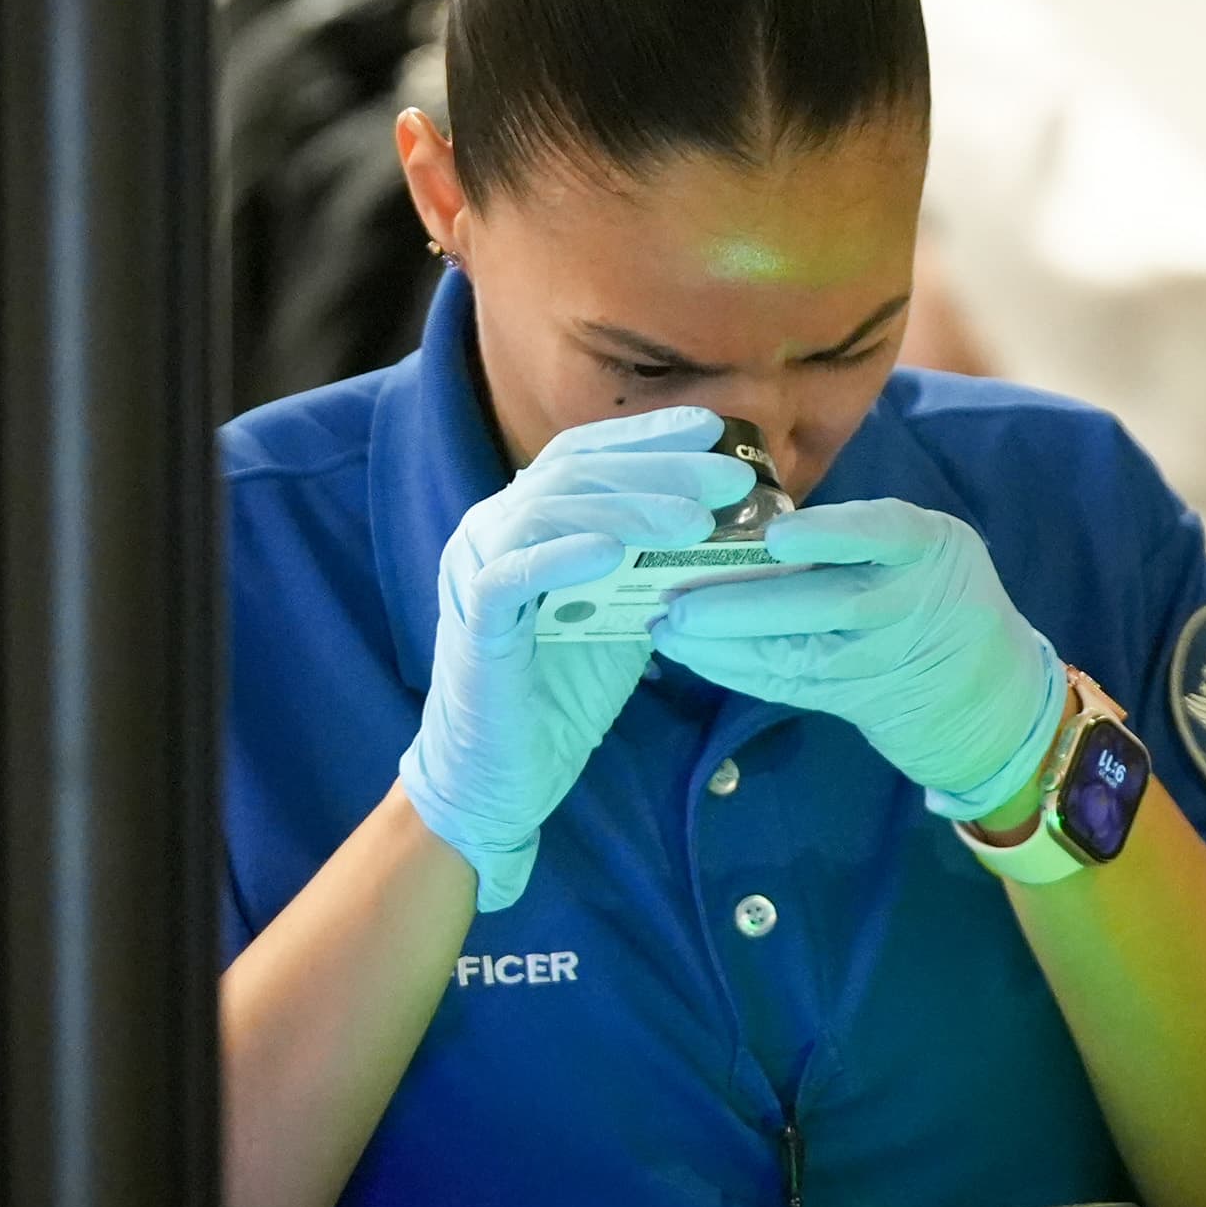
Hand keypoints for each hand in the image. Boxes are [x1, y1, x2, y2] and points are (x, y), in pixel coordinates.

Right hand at [398, 407, 755, 908]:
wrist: (506, 777)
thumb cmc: (562, 691)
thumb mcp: (624, 612)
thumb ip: (657, 564)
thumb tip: (729, 523)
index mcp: (526, 519)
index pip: (585, 453)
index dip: (648, 434)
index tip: (716, 429)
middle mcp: (493, 529)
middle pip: (577, 472)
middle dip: (660, 468)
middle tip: (731, 480)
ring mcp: (476, 571)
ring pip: (548, 510)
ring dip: (627, 509)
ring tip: (695, 521)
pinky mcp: (474, 622)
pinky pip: (512, 575)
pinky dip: (563, 556)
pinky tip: (614, 554)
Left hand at [651, 498, 1064, 820]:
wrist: (978, 681)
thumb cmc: (931, 580)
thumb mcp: (921, 539)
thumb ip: (858, 528)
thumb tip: (751, 513)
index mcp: (924, 547)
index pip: (883, 532)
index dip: (832, 534)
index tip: (776, 537)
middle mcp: (903, 604)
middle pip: (826, 606)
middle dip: (745, 605)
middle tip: (678, 599)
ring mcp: (875, 660)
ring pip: (794, 654)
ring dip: (721, 644)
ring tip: (666, 626)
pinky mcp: (846, 696)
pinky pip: (784, 684)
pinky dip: (732, 669)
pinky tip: (688, 653)